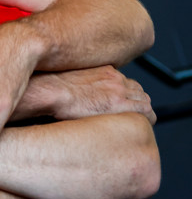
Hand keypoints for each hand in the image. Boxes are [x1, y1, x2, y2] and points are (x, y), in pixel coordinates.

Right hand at [33, 66, 155, 124]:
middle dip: (139, 103)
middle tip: (134, 117)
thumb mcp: (71, 80)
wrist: (51, 90)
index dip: (130, 95)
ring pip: (145, 100)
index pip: (127, 82)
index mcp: (104, 71)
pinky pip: (145, 111)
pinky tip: (142, 128)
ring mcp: (119, 90)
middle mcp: (114, 78)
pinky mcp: (119, 103)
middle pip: (139, 91)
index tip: (126, 104)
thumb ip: (84, 85)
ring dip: (143, 112)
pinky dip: (146, 119)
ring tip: (139, 124)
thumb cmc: (54, 88)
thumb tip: (81, 97)